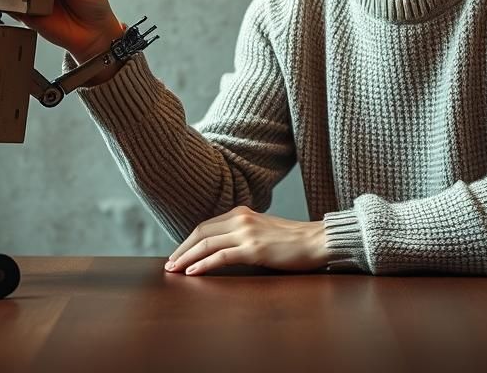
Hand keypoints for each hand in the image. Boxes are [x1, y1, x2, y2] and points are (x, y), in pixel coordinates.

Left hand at [163, 206, 328, 275]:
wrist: (318, 241)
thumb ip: (244, 234)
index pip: (206, 226)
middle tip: (169, 264)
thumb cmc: (294, 241)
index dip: (188, 241)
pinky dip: (203, 264)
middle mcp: (241, 219)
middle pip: (201, 233)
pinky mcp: (253, 249)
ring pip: (206, 244)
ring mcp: (247, 233)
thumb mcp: (263, 230)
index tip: (178, 254)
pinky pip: (220, 256)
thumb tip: (224, 249)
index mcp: (241, 213)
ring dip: (186, 258)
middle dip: (182, 249)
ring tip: (174, 270)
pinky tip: (192, 272)